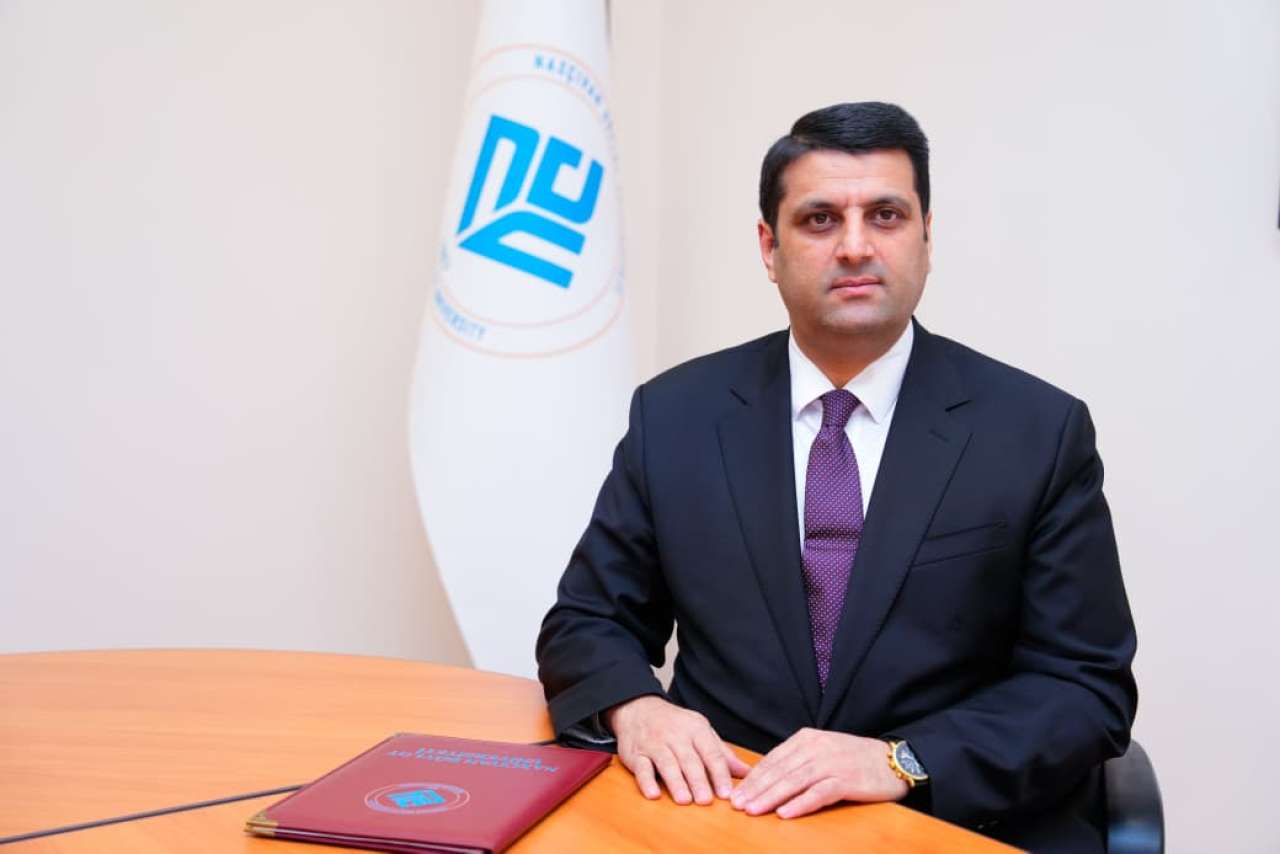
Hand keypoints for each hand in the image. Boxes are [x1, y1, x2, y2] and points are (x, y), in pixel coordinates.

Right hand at [605, 695, 751, 804]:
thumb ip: (722, 754)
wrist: (638, 708)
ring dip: (675, 782)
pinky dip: (646, 781)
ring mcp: (654, 745)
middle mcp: (675, 736)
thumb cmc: (675, 725)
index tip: (727, 793)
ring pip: (666, 764)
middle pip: (689, 760)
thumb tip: (747, 773)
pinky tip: (653, 794)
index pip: (711, 753)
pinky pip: (641, 768)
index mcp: (696, 730)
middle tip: (706, 801)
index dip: (719, 773)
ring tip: (684, 800)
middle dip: (698, 781)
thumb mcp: (701, 732)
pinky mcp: (635, 754)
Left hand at [730, 728, 907, 818]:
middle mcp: (816, 747)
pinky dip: (801, 804)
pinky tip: (785, 814)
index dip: (753, 777)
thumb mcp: (821, 751)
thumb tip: (766, 778)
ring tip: (753, 811)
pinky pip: (819, 793)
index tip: (735, 793)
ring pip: (794, 781)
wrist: (892, 760)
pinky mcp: (847, 780)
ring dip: (771, 797)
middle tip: (736, 805)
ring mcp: (832, 763)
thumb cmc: (853, 758)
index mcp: (806, 738)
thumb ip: (796, 760)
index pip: (773, 759)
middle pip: (779, 770)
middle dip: (755, 789)